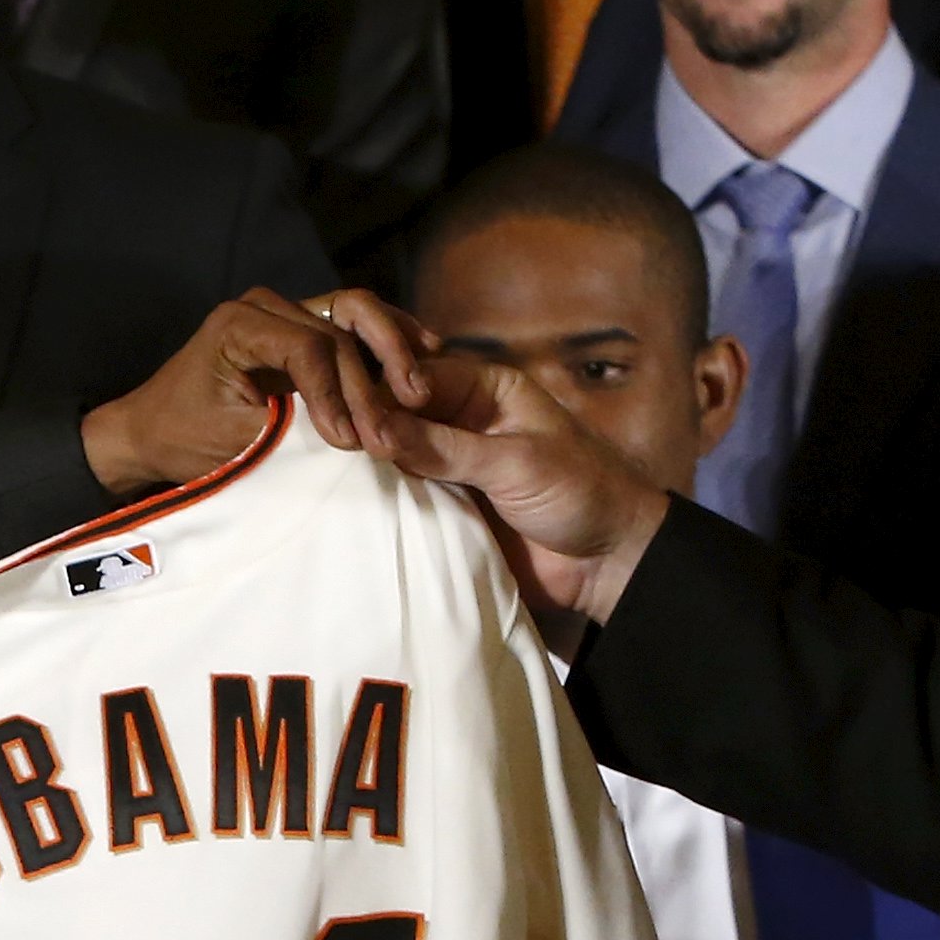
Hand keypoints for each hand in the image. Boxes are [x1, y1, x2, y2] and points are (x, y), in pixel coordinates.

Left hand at [81, 288, 418, 494]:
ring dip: (393, 351)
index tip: (350, 442)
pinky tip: (425, 355)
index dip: (337, 395)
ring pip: (357, 315)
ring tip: (420, 390)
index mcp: (239, 323)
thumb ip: (289, 430)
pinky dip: (389, 340)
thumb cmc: (183, 439)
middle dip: (370, 384)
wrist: (151, 433)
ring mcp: (288, 312)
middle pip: (340, 331)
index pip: (310, 348)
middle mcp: (265, 306)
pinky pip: (356, 324)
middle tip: (391, 433)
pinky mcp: (304, 328)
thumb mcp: (233, 441)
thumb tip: (351, 434)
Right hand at [349, 351, 670, 623]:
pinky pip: (405, 495)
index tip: (348, 416)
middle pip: (398, 410)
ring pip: (395, 453)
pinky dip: (381, 497)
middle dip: (367, 423)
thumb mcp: (514, 463)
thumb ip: (446, 447)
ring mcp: (452, 464)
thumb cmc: (581, 494)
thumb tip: (375, 428)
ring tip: (330, 469)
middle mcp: (464, 419)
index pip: (418, 377)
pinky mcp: (448, 506)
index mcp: (487, 389)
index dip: (381, 393)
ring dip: (369, 463)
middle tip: (332, 443)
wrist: (609, 563)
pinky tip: (348, 499)